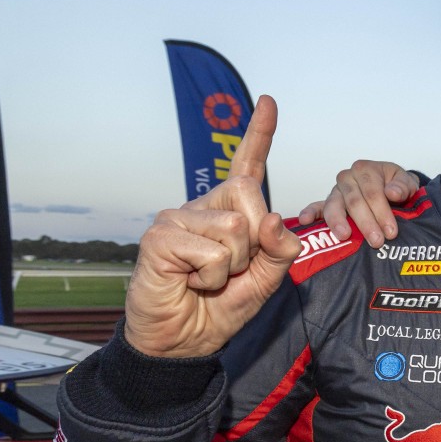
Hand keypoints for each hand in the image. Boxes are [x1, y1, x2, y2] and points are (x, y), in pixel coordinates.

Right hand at [124, 96, 301, 356]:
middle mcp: (202, 207)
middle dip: (255, 242)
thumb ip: (280, 249)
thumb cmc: (222, 305)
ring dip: (232, 265)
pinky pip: (211, 252)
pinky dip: (211, 276)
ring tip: (208, 278)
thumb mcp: (265, 279)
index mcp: (229, 212)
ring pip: (234, 229)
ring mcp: (177, 218)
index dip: (260, 134)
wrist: (184, 340)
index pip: (247, 167)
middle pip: (250, 197)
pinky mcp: (160, 237)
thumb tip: (274, 217)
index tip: (269, 101)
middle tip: (231, 269)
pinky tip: (190, 281)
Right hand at [296, 160, 416, 247]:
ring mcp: (336, 191)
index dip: (382, 212)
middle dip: (366, 223)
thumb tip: (392, 193)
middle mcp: (348, 178)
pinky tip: (305, 221)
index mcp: (366, 170)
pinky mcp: (328, 203)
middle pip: (354, 201)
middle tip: (376, 241)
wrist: (393, 190)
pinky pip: (316, 206)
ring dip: (338, 221)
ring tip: (344, 235)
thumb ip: (403, 186)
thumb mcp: (407, 183)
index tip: (391, 231)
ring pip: (334, 205)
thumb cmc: (397, 186)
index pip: (372, 192)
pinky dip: (310, 213)